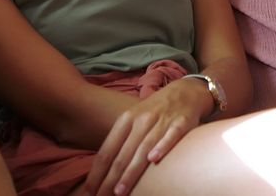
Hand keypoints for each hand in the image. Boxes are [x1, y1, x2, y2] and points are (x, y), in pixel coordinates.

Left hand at [84, 79, 210, 195]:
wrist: (185, 91)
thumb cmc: (155, 110)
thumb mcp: (134, 119)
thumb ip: (121, 141)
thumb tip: (102, 169)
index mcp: (126, 120)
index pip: (107, 150)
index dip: (97, 172)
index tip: (90, 190)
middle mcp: (142, 120)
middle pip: (123, 154)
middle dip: (110, 179)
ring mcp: (162, 121)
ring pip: (143, 149)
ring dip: (130, 172)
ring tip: (120, 191)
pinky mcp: (182, 122)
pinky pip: (171, 136)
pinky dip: (162, 147)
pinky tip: (154, 160)